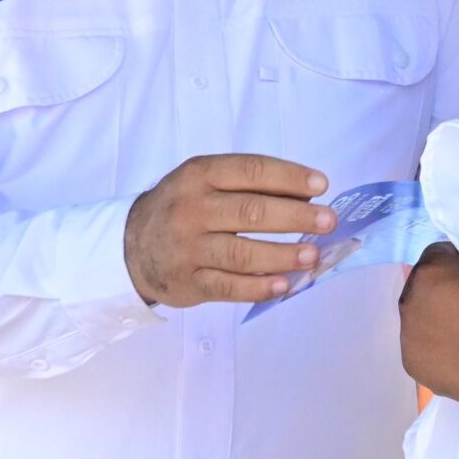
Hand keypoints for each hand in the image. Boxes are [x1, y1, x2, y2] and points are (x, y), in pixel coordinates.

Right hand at [124, 154, 334, 308]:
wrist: (131, 245)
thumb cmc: (183, 207)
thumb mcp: (203, 182)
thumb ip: (246, 186)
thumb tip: (306, 200)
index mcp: (199, 175)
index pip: (250, 171)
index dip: (288, 177)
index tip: (321, 185)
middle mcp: (191, 208)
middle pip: (250, 211)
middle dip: (295, 217)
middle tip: (328, 221)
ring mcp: (188, 248)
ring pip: (241, 252)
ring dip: (282, 254)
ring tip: (313, 256)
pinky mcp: (188, 282)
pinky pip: (228, 287)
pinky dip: (259, 287)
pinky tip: (285, 285)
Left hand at [399, 243, 458, 410]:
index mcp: (429, 272)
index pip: (436, 254)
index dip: (455, 260)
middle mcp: (410, 302)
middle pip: (421, 289)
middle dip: (440, 291)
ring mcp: (409, 338)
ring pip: (418, 323)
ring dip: (435, 323)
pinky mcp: (415, 367)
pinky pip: (422, 352)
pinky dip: (437, 352)